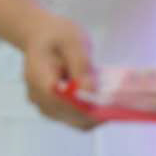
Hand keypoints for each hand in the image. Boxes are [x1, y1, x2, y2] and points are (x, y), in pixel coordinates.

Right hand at [21, 10, 100, 130]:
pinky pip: (74, 117)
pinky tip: (102, 101)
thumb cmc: (57, 34)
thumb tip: (89, 92)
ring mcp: (44, 105)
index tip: (107, 107)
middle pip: (68, 116)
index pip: (60, 102)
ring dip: (94, 114)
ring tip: (112, 100)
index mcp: (38, 78)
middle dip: (94, 114)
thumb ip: (81, 65)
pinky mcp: (53, 108)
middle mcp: (38, 97)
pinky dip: (89, 112)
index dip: (84, 109)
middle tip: (117, 104)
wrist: (41, 35)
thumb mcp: (73, 40)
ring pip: (73, 121)